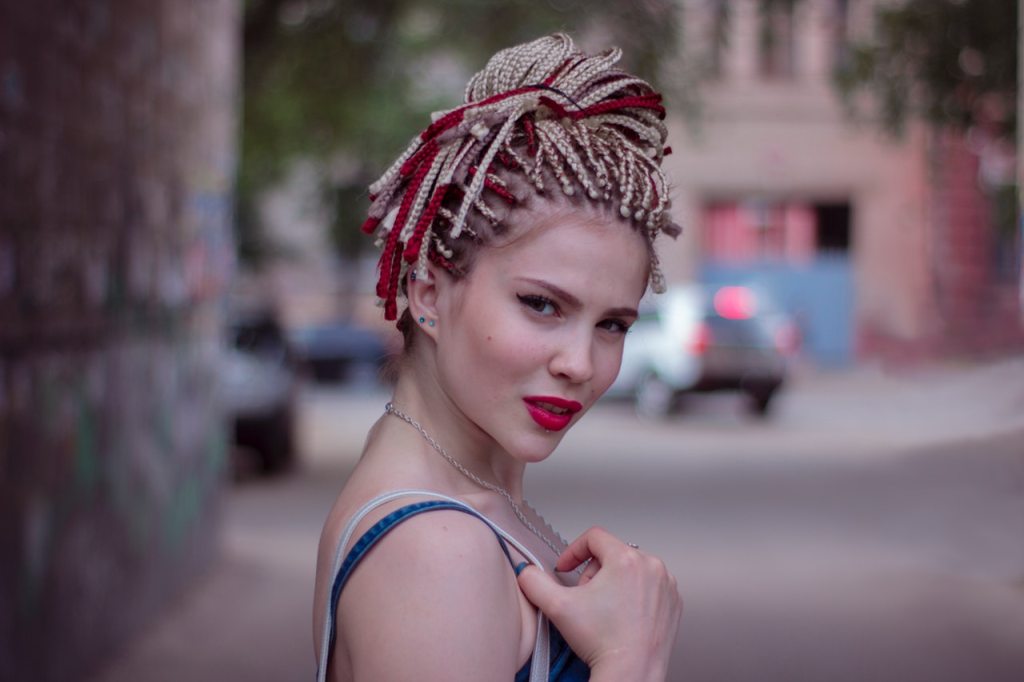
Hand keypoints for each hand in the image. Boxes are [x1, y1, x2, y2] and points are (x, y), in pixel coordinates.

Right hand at [516, 527, 681, 680]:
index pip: (594, 537)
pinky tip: (623, 616)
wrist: (632, 673)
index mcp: (626, 559)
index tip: (566, 568)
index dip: (573, 551)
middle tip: (585, 597)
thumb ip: (534, 582)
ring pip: (632, 569)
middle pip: (613, 553)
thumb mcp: (558, 607)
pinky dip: (635, 595)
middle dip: (593, 571)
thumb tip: (526, 572)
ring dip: (614, 582)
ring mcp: (666, 585)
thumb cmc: (604, 642)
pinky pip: (650, 586)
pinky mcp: (674, 602)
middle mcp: (651, 567)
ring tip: (605, 608)